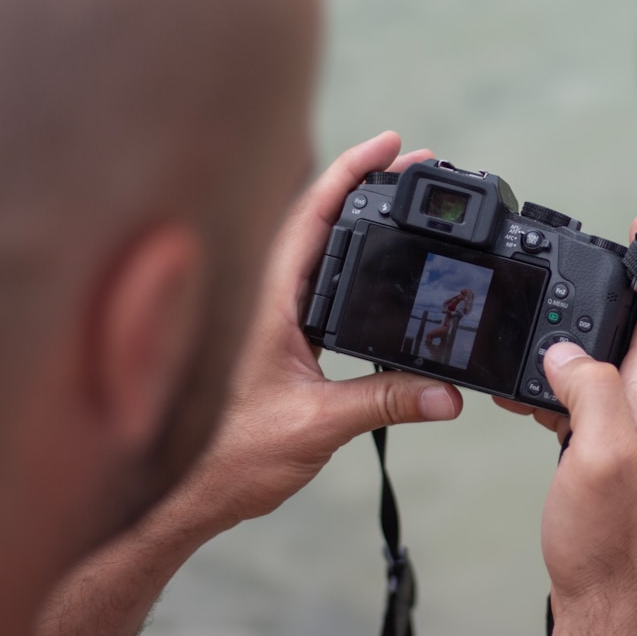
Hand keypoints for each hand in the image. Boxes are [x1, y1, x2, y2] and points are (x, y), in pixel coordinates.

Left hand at [179, 131, 463, 532]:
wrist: (190, 489)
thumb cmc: (230, 455)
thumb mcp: (318, 424)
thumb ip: (385, 403)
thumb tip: (445, 393)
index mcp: (269, 300)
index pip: (315, 214)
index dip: (353, 172)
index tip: (392, 146)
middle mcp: (266, 296)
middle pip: (319, 216)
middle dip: (367, 182)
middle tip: (413, 164)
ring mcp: (271, 312)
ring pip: (316, 244)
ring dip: (358, 216)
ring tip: (402, 199)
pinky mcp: (279, 333)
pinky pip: (318, 277)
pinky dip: (350, 254)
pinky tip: (374, 262)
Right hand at [503, 214, 636, 635]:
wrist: (607, 598)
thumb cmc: (611, 539)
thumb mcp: (600, 453)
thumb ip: (591, 390)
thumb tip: (565, 352)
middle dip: (615, 289)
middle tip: (588, 260)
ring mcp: (636, 432)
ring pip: (609, 363)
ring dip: (578, 339)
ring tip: (538, 325)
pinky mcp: (612, 454)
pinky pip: (589, 398)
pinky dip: (561, 382)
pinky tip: (532, 389)